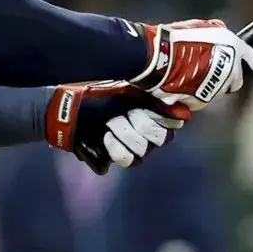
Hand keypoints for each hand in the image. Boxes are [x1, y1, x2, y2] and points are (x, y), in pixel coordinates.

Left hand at [46, 81, 189, 174]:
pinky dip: (113, 148)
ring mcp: (127, 151)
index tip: (141, 108)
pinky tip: (103, 137)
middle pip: (159, 141)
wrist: (68, 105)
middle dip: (140, 124)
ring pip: (141, 154)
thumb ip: (156, 101)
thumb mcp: (129, 90)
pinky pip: (122, 161)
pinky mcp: (109, 161)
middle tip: (123, 114)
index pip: (170, 129)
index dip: (158, 119)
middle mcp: (142, 139)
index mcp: (150, 120)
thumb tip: (184, 115)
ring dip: (124, 134)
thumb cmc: (100, 93)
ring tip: (109, 124)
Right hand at [130, 19, 252, 109]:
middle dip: (228, 77)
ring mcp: (218, 87)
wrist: (161, 57)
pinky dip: (196, 96)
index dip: (245, 61)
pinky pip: (204, 100)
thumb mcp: (201, 27)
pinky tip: (186, 86)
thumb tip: (219, 34)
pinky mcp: (204, 99)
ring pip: (220, 91)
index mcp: (234, 48)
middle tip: (211, 70)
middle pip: (238, 80)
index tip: (242, 63)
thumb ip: (216, 33)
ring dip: (211, 86)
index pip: (251, 59)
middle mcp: (231, 70)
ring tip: (193, 76)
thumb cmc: (177, 39)